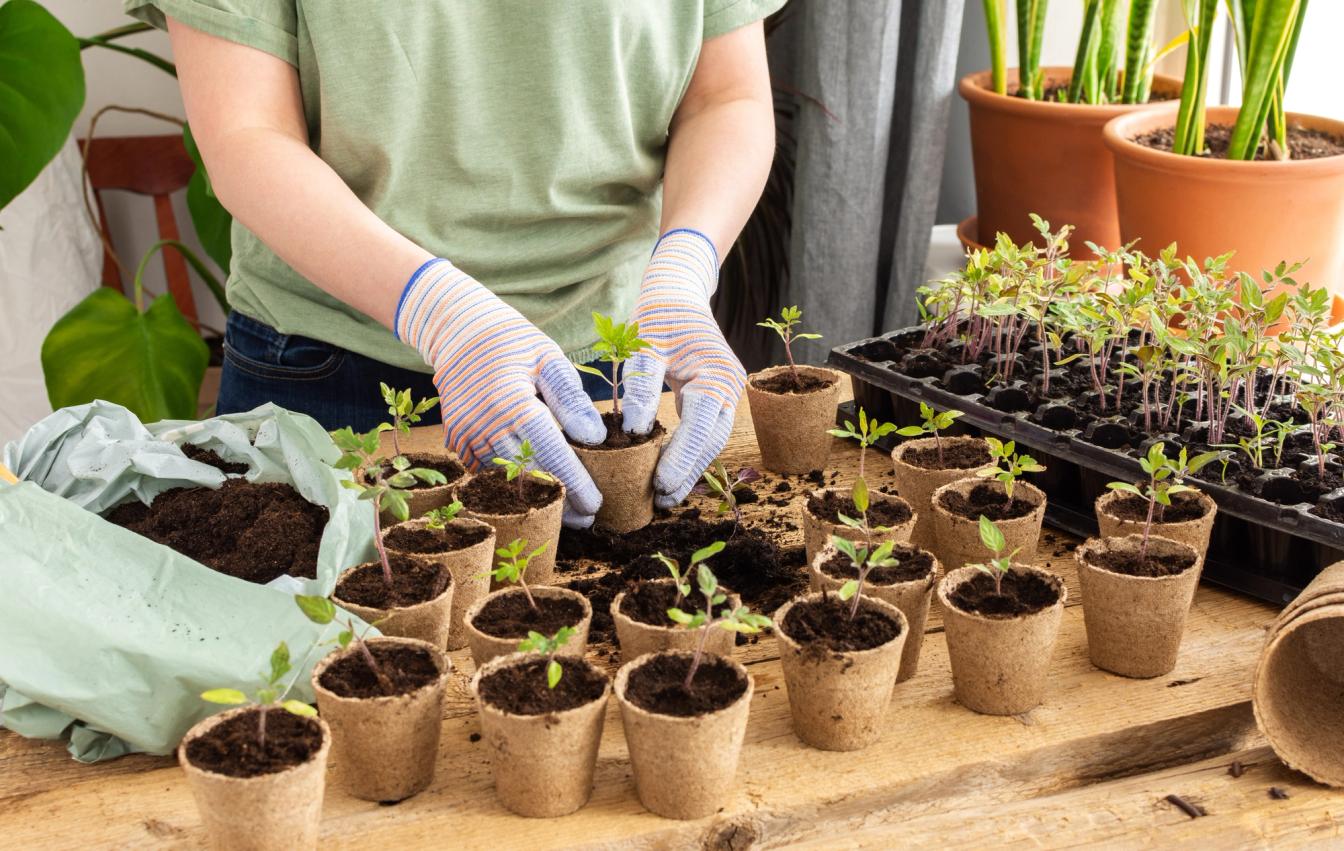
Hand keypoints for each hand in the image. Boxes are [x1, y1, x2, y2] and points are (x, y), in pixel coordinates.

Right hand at [396, 259, 605, 527]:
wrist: (458, 330)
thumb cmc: (513, 341)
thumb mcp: (548, 357)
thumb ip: (572, 399)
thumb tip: (595, 439)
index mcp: (511, 402)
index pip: (550, 453)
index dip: (573, 482)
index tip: (595, 504)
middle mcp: (484, 424)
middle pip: (527, 475)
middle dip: (557, 501)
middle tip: (585, 518)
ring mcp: (465, 435)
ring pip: (504, 480)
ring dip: (534, 498)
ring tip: (565, 512)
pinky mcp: (456, 440)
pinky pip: (485, 472)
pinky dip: (510, 484)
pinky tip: (533, 493)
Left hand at [622, 229, 745, 508]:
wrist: (678, 291)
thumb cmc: (659, 313)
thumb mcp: (644, 342)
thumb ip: (640, 384)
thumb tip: (635, 431)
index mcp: (717, 374)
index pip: (701, 426)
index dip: (682, 459)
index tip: (660, 485)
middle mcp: (730, 387)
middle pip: (711, 440)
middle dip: (688, 472)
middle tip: (661, 501)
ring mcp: (727, 393)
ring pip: (711, 440)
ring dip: (690, 469)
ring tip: (664, 497)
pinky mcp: (715, 396)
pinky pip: (705, 431)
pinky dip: (689, 453)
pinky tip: (670, 473)